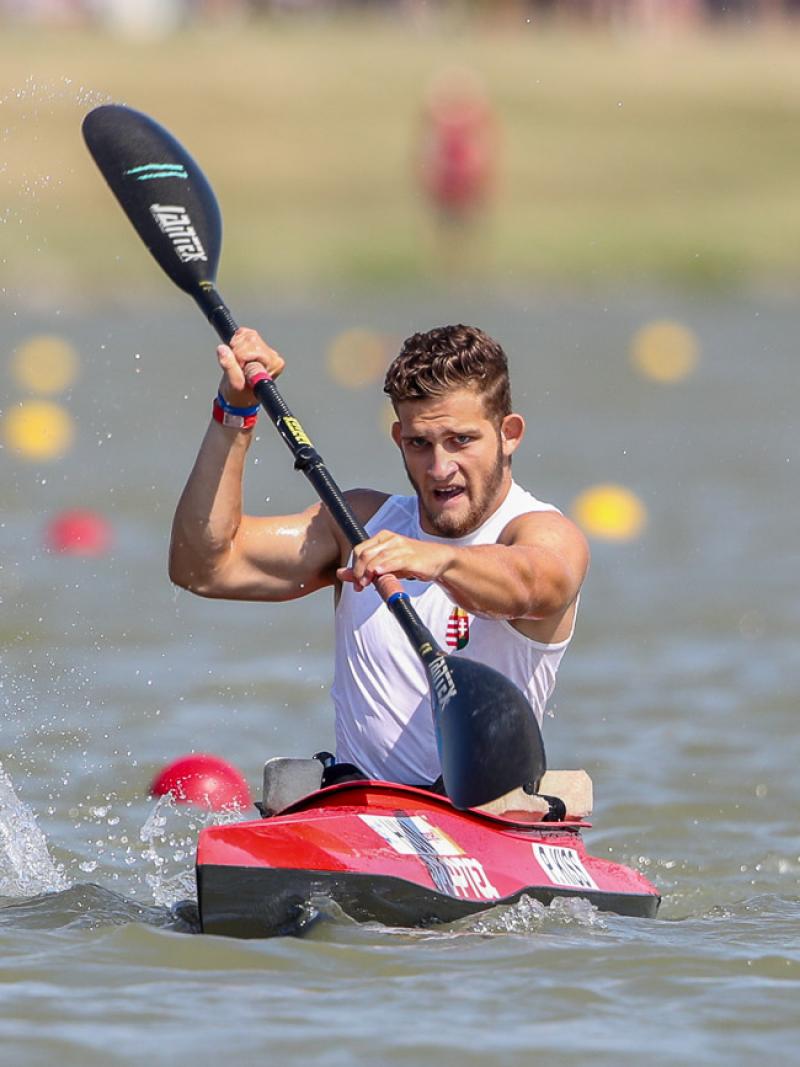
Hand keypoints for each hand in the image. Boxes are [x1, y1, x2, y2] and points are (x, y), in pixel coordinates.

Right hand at [216, 327, 284, 406]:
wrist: (241, 396)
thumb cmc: (241, 394)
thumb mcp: (234, 384)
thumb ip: (229, 366)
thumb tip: (222, 349)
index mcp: (273, 365)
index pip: (253, 349)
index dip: (240, 357)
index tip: (240, 368)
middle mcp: (272, 356)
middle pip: (250, 339)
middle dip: (237, 351)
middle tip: (237, 366)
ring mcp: (266, 349)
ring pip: (247, 335)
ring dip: (236, 346)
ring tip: (238, 362)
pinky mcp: (257, 344)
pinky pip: (244, 333)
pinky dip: (236, 341)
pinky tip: (237, 355)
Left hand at [336, 530, 451, 590]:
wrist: (439, 560)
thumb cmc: (411, 562)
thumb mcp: (385, 566)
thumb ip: (363, 569)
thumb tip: (340, 573)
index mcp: (382, 538)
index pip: (359, 549)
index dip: (353, 567)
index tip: (356, 583)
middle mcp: (390, 539)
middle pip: (365, 554)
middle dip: (358, 571)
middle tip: (359, 586)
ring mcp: (401, 547)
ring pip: (377, 558)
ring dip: (367, 573)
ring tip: (366, 584)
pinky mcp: (411, 557)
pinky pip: (394, 561)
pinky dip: (384, 567)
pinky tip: (378, 573)